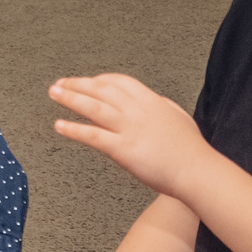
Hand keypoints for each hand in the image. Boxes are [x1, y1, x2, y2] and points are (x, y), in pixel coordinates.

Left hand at [49, 74, 213, 199]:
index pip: (120, 82)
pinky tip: (59, 126)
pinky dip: (74, 129)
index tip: (87, 81)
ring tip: (54, 93)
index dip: (100, 80)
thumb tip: (156, 102)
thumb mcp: (178, 118)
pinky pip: (93, 136)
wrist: (197, 171)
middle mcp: (138, 110)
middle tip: (60, 84)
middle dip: (78, 84)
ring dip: (71, 98)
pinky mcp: (123, 149)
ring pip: (93, 107)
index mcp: (152, 101)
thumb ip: (163, 108)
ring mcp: (129, 129)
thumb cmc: (191, 151)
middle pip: (102, 90)